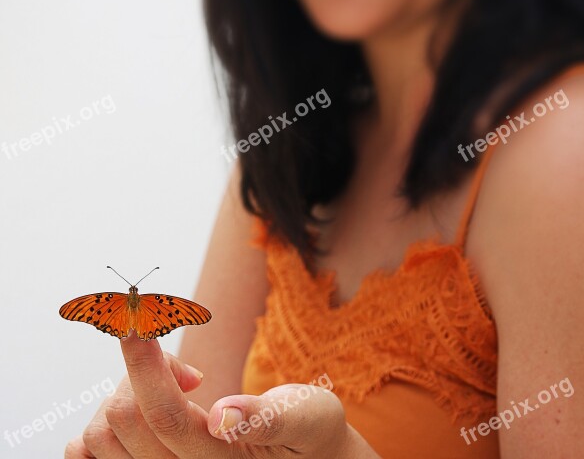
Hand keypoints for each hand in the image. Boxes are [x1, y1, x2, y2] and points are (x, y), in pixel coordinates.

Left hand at [65, 331, 376, 457]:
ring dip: (126, 392)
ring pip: (100, 435)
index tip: (136, 316)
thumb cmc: (311, 433)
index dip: (144, 360)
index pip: (163, 414)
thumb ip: (268, 417)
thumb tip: (223, 416)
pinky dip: (103, 420)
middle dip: (145, 371)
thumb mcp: (308, 416)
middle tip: (191, 369)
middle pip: (123, 419)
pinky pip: (95, 451)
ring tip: (173, 385)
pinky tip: (138, 401)